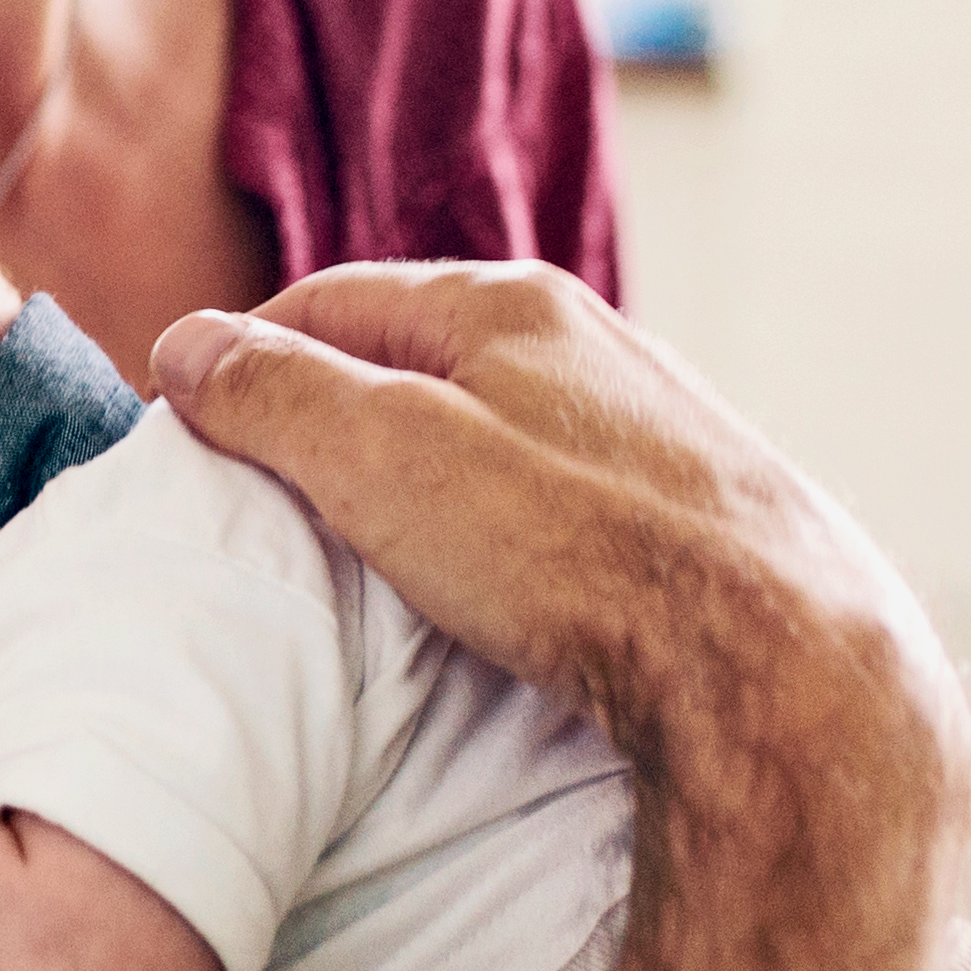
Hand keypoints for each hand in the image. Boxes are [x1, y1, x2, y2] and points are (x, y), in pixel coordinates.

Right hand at [156, 262, 970, 848]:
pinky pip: (564, 495)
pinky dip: (506, 524)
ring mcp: (656, 427)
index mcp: (507, 305)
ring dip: (426, 471)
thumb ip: (276, 395)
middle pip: (418, 359)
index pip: (327, 304)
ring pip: (499, 426)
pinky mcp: (702, 511)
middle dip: (335, 414)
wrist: (784, 666)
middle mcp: (594, 342)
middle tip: (272, 501)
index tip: (191, 431)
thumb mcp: (384, 460)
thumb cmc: (579, 558)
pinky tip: (505, 588)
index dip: (243, 362)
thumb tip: (186, 345)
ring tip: (377, 552)